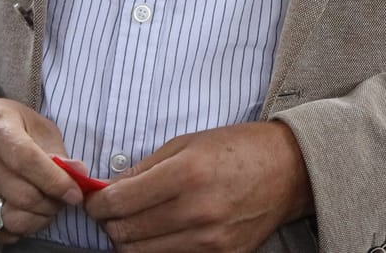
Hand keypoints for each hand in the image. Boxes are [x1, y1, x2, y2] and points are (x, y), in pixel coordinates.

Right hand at [0, 85, 83, 243]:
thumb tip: (78, 176)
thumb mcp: (35, 124)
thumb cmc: (5, 125)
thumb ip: (57, 150)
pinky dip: (11, 231)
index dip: (54, 181)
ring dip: (33, 220)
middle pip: (17, 193)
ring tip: (43, 209)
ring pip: (4, 216)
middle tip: (60, 203)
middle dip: (49, 205)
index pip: (25, 159)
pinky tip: (19, 216)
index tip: (74, 195)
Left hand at [86, 120, 312, 252]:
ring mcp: (209, 240)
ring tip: (137, 222)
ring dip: (130, 240)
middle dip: (110, 223)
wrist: (289, 169)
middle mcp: (196, 211)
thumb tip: (109, 190)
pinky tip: (161, 233)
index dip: (97, 203)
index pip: (118, 202)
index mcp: (186, 174)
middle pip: (125, 234)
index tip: (96, 200)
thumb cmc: (239, 148)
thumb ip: (145, 168)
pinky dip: (157, 249)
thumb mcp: (188, 142)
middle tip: (113, 211)